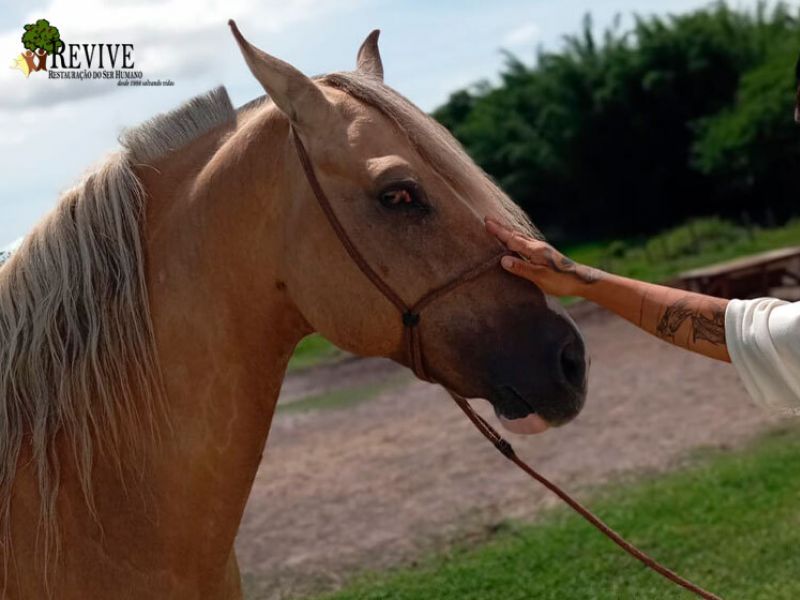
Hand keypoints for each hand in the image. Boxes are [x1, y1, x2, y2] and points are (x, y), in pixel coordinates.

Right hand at [485, 218, 602, 296]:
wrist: (581, 280)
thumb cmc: (561, 280)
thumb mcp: (540, 277)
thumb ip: (521, 268)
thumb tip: (502, 260)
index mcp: (534, 250)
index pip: (512, 239)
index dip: (499, 232)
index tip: (486, 222)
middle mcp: (537, 246)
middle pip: (515, 235)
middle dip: (501, 228)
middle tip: (487, 220)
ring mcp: (541, 249)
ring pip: (520, 238)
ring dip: (508, 232)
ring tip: (498, 227)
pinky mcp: (543, 254)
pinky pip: (525, 243)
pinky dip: (516, 239)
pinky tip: (515, 241)